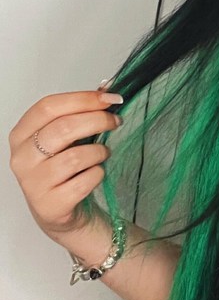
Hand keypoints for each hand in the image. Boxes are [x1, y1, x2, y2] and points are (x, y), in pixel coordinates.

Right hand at [8, 88, 122, 240]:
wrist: (60, 211)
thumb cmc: (64, 169)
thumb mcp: (67, 138)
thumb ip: (82, 112)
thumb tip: (107, 88)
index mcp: (21, 134)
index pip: (48, 106)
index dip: (82, 99)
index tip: (110, 98)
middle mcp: (22, 158)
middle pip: (62, 128)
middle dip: (97, 120)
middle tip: (116, 122)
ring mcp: (33, 183)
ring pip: (75, 157)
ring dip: (99, 152)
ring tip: (103, 154)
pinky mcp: (50, 205)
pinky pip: (83, 182)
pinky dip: (97, 174)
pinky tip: (96, 173)